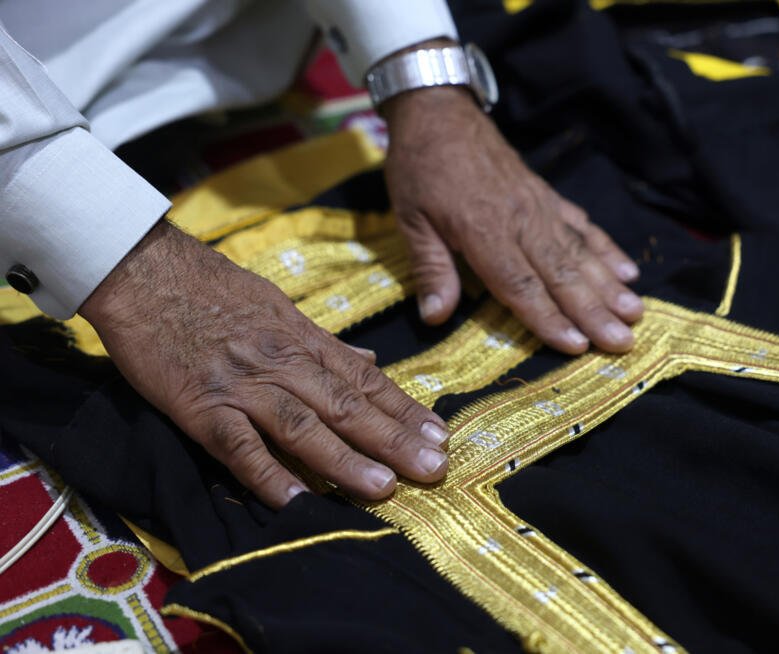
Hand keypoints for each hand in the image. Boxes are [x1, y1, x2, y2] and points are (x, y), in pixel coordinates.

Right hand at [80, 221, 449, 507]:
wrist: (143, 269)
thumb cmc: (213, 287)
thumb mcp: (279, 305)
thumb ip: (323, 341)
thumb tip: (367, 358)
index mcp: (303, 339)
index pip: (365, 379)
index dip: (405, 410)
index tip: (441, 436)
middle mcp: (282, 362)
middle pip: (346, 404)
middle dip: (394, 438)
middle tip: (434, 467)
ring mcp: (242, 384)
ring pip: (301, 425)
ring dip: (344, 458)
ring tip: (384, 487)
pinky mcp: (200, 404)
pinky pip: (237, 444)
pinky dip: (266, 472)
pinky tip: (295, 500)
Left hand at [382, 86, 642, 353]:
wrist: (440, 110)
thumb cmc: (420, 167)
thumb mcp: (410, 218)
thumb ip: (429, 268)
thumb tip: (434, 318)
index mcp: (483, 230)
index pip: (520, 284)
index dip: (549, 318)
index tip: (577, 346)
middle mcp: (520, 220)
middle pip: (562, 273)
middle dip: (594, 312)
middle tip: (623, 342)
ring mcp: (539, 206)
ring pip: (579, 251)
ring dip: (608, 285)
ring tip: (635, 312)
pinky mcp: (547, 195)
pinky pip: (582, 226)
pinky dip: (606, 249)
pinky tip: (627, 271)